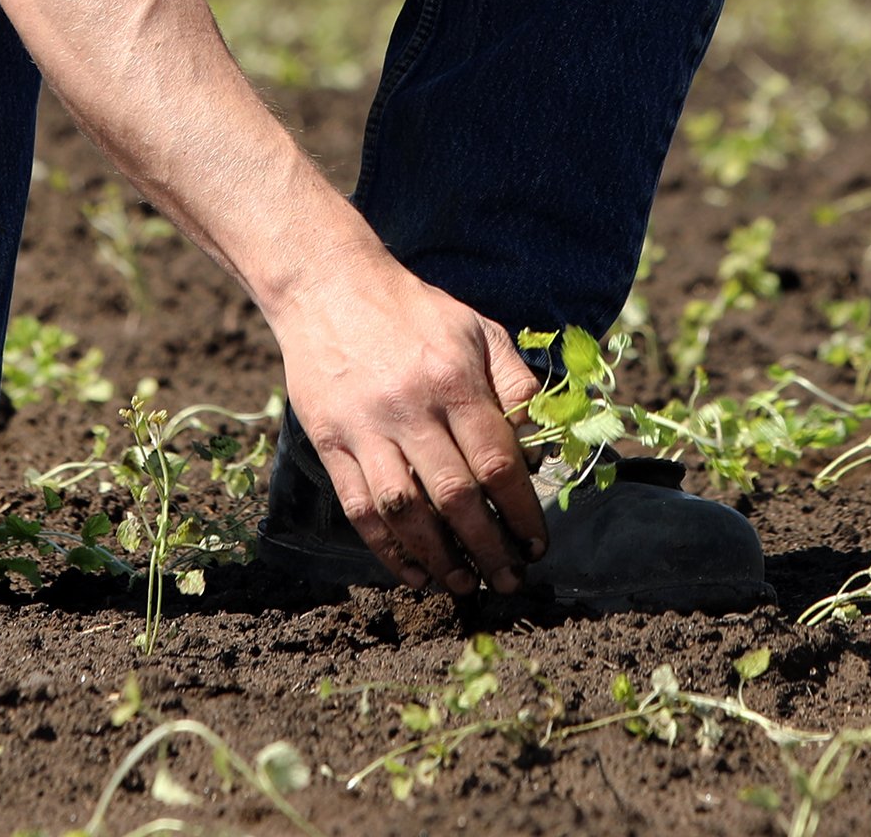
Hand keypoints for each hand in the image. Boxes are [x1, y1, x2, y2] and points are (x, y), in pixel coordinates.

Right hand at [266, 244, 545, 596]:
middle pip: (455, 496)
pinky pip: (359, 508)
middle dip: (488, 548)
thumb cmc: (414, 311)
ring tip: (464, 584)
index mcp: (453, 381)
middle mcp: (410, 409)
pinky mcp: (329, 441)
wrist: (329, 285)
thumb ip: (516, 386)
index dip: (521, 513)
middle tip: (509, 579)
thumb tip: (542, 448)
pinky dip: (387, 549)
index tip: (537, 544)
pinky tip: (413, 571)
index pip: (497, 463)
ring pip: (405, 511)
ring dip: (439, 557)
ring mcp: (365, 428)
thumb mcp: (478, 330)